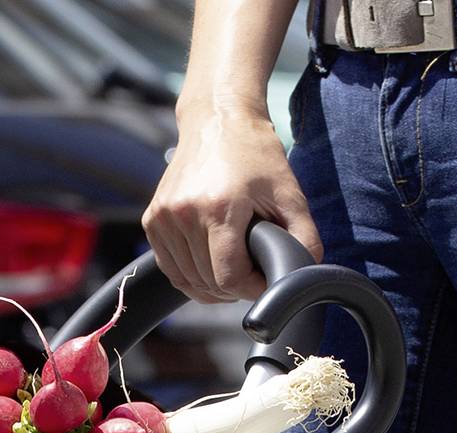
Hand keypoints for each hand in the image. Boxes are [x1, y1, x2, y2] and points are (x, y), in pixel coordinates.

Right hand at [144, 108, 323, 301]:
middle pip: (208, 283)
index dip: (252, 289)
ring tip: (233, 267)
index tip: (264, 279)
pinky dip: (190, 275)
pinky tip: (210, 264)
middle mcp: (183, 213)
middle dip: (234, 287)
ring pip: (187, 280)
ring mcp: (163, 217)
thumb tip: (304, 273)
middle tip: (252, 270)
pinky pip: (171, 268)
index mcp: (218, 208)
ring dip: (212, 285)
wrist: (217, 119)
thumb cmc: (254, 154)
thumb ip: (304, 236)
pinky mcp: (152, 220)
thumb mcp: (289, 192)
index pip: (229, 278)